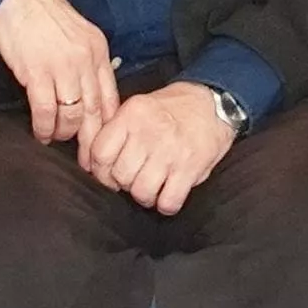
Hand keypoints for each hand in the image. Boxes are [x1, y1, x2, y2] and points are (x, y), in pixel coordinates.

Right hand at [0, 0, 119, 144]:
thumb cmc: (41, 14)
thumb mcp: (77, 34)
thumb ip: (86, 61)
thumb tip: (87, 94)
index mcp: (98, 50)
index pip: (112, 97)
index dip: (107, 125)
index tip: (102, 144)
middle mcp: (86, 60)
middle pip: (95, 111)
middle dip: (90, 139)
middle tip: (86, 160)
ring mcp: (63, 66)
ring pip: (72, 114)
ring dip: (64, 133)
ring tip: (56, 139)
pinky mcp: (37, 71)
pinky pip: (45, 110)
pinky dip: (44, 127)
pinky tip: (40, 133)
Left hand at [78, 79, 238, 214]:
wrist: (215, 103)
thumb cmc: (173, 108)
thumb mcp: (139, 106)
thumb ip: (117, 130)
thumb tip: (92, 161)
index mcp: (132, 114)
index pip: (100, 152)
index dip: (99, 171)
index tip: (107, 174)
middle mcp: (149, 132)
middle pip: (120, 175)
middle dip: (124, 184)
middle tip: (133, 179)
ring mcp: (170, 151)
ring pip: (141, 192)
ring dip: (144, 196)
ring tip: (152, 188)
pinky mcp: (190, 168)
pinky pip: (168, 201)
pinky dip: (166, 205)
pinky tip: (169, 195)